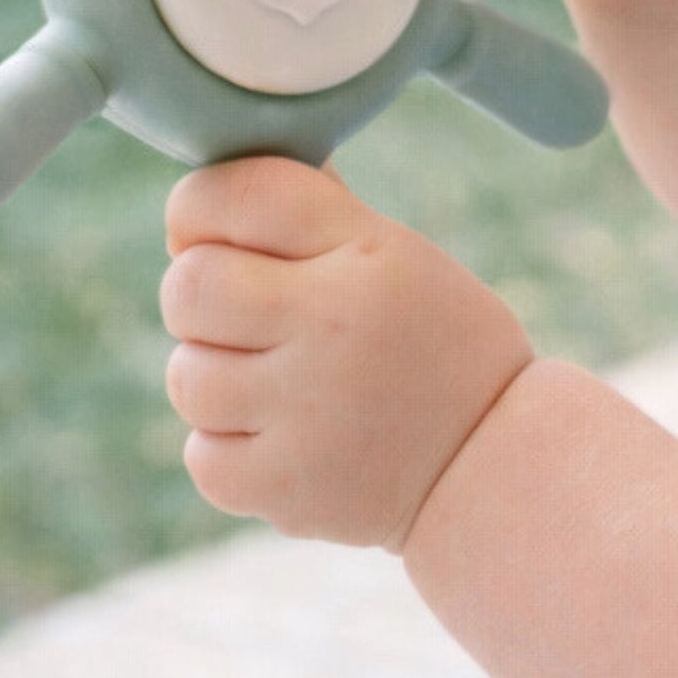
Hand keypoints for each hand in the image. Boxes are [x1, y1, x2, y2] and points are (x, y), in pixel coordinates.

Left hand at [160, 158, 534, 550]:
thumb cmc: (432, 336)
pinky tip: (283, 436)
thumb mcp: (397, 250)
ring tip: (276, 381)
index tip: (214, 232)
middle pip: (188, 286)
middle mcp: (332, 327)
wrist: (491, 459)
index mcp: (363, 254)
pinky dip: (228, 447)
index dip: (199, 209)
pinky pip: (201, 453)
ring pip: (186, 374)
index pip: (234, 196)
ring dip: (214, 375)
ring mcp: (305, 414)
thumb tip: (211, 190)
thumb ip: (310, 211)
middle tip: (247, 313)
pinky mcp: (285, 487)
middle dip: (200, 294)